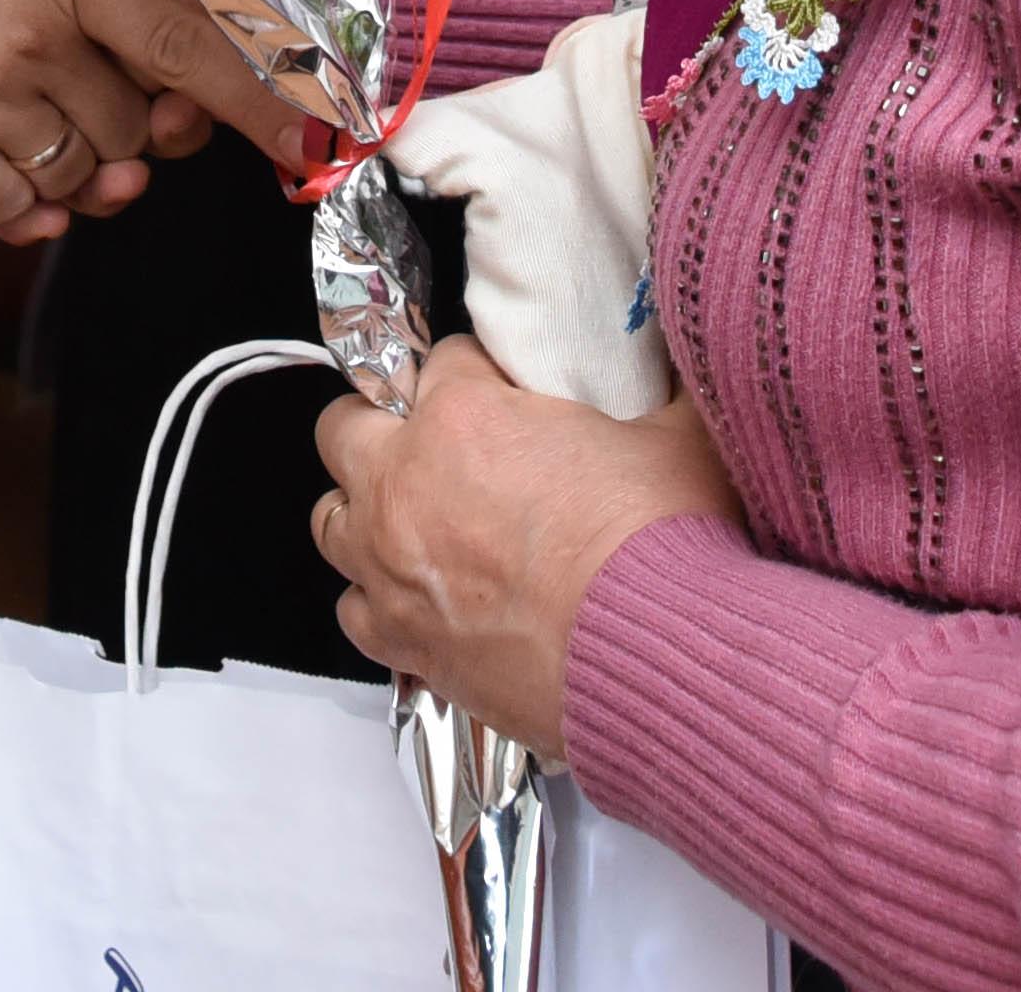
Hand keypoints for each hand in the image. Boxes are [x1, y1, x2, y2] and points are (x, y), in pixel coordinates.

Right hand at [0, 0, 296, 233]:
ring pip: (67, 164)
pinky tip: (18, 183)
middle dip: (143, 134)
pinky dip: (16, 200)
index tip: (315, 133)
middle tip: (152, 132)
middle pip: (126, 121)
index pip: (185, 40)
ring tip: (88, 162)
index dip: (259, 92)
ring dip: (83, 169)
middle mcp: (27, 44)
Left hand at [309, 345, 736, 755]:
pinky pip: (354, 610)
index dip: (478, 374)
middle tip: (438, 442)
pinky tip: (424, 599)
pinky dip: (379, 601)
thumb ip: (664, 393)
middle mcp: (405, 485)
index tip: (503, 392)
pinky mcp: (402, 642)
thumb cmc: (662, 547)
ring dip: (364, 510)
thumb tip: (689, 374)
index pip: (444, 359)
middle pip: (346, 426)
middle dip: (384, 426)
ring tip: (414, 518)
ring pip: (331, 519)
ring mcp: (391, 568)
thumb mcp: (680, 437)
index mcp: (463, 415)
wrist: (658, 660)